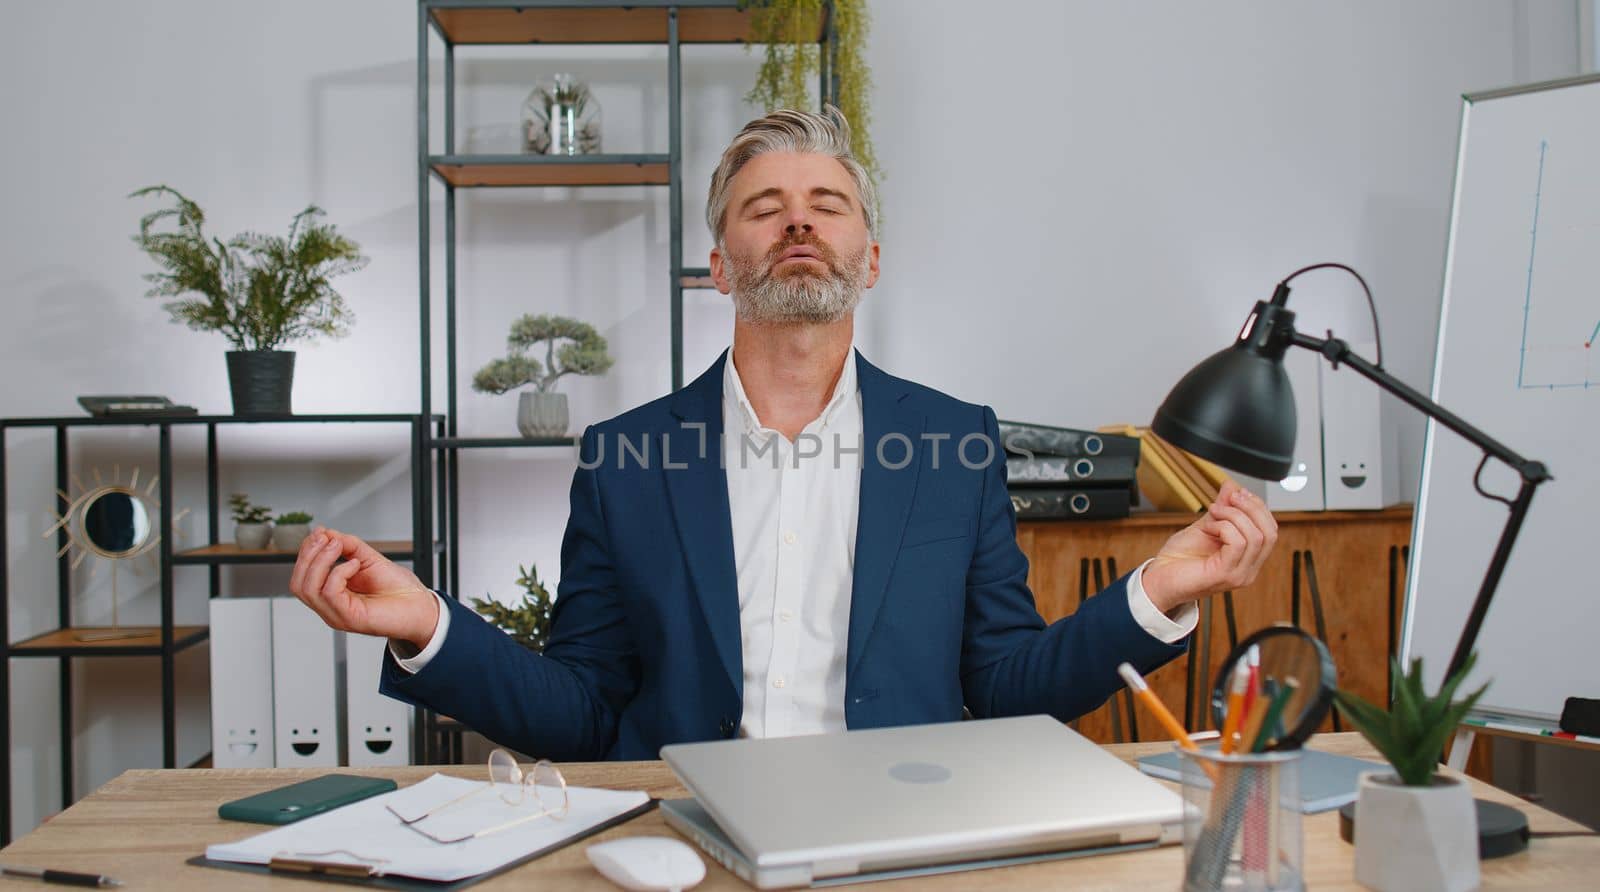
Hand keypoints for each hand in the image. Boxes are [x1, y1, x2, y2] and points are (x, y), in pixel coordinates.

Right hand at [288, 528, 438, 649]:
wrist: (421, 606)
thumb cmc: (400, 589)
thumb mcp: (369, 558)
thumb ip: (347, 546)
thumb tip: (325, 533)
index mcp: (332, 593)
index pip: (301, 575)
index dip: (306, 551)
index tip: (320, 532)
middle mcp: (330, 606)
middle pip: (298, 583)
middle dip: (308, 555)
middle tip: (325, 538)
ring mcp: (338, 614)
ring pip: (307, 589)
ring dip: (321, 561)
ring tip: (339, 547)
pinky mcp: (350, 618)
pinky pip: (330, 593)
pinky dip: (339, 572)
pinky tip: (355, 564)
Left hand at [1141, 481, 1278, 613]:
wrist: (1159, 579)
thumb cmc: (1178, 559)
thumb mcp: (1205, 525)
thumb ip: (1222, 508)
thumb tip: (1232, 486)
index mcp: (1247, 559)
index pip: (1270, 530)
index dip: (1258, 507)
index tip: (1238, 493)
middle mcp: (1248, 570)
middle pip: (1270, 533)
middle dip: (1251, 508)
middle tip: (1229, 498)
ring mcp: (1239, 574)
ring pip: (1256, 536)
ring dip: (1233, 516)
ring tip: (1213, 514)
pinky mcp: (1226, 575)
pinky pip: (1238, 543)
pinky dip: (1223, 527)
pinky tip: (1208, 528)